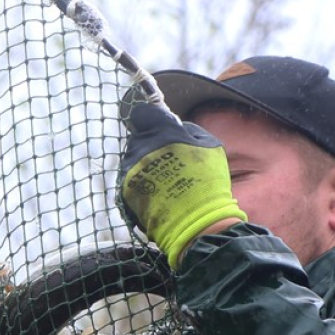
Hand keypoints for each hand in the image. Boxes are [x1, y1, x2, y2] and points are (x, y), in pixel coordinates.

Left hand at [117, 102, 246, 268]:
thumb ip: (190, 130)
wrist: (196, 221)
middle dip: (149, 145)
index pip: (142, 113)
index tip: (157, 127)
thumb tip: (177, 124)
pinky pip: (129, 179)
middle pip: (138, 138)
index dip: (150, 119)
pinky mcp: (124, 190)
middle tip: (166, 160)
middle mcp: (142, 148)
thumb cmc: (208, 183)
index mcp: (163, 133)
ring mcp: (131, 170)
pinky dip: (139, 184)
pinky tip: (155, 194)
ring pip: (132, 159)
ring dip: (143, 165)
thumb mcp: (211, 146)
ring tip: (163, 182)